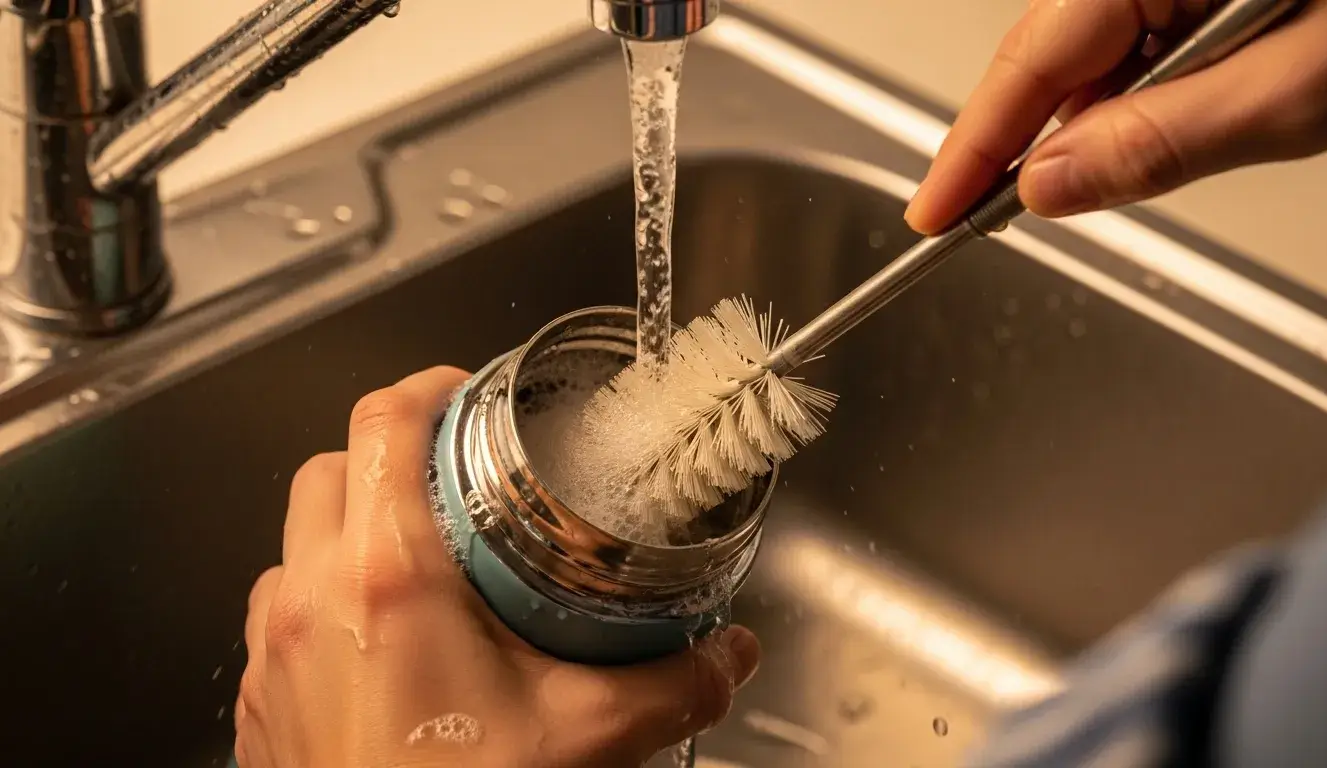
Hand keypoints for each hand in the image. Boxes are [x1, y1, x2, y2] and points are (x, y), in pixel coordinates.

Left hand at [235, 366, 760, 767]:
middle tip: (462, 482)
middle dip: (393, 457)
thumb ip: (675, 684)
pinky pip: (278, 613)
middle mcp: (310, 599)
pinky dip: (324, 601)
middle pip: (332, 467)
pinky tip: (385, 646)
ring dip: (353, 531)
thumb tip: (730, 651)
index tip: (469, 395)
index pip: (384, 423)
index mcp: (389, 579)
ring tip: (428, 565)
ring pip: (296, 542)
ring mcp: (268, 651)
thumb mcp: (588, 740)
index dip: (428, 388)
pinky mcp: (256, 702)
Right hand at [905, 0, 1326, 231]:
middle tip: (995, 216)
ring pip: (1096, 49)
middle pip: (1054, 48)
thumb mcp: (1301, 94)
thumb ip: (1163, 142)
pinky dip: (1141, 94)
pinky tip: (1177, 118)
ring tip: (1155, 159)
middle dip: (1032, 137)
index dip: (976, 143)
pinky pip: (1141, 37)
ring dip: (1103, 118)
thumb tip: (1052, 185)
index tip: (935, 210)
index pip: (1036, 56)